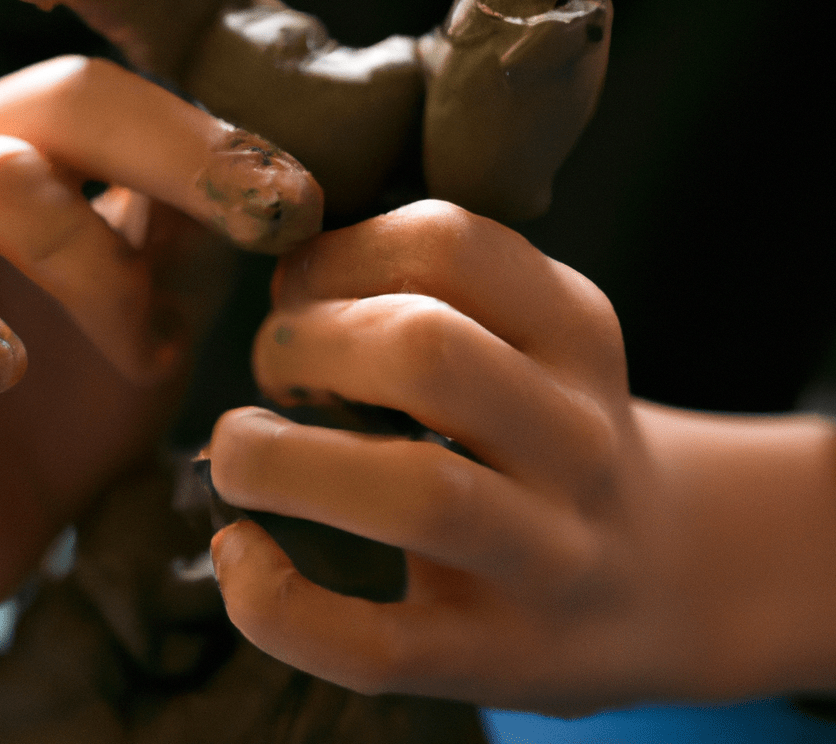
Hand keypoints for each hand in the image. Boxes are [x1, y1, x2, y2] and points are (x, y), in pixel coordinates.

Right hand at [0, 56, 321, 620]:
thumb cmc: (70, 406)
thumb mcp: (159, 316)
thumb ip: (191, 241)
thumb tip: (259, 176)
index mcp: (25, 146)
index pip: (124, 97)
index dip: (217, 139)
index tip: (301, 204)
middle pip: (67, 98)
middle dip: (185, 159)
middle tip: (266, 221)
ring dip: (99, 271)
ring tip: (146, 358)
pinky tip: (0, 367)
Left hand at [204, 200, 835, 713]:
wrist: (664, 575)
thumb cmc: (546, 432)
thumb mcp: (535, 336)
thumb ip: (433, 290)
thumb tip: (288, 270)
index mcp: (577, 331)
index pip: (448, 242)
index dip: (337, 254)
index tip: (297, 290)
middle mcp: (578, 436)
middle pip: (426, 351)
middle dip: (306, 343)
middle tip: (274, 368)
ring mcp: (549, 556)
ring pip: (416, 494)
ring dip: (281, 461)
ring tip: (236, 451)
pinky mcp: (501, 658)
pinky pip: (378, 647)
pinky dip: (278, 604)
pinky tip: (238, 554)